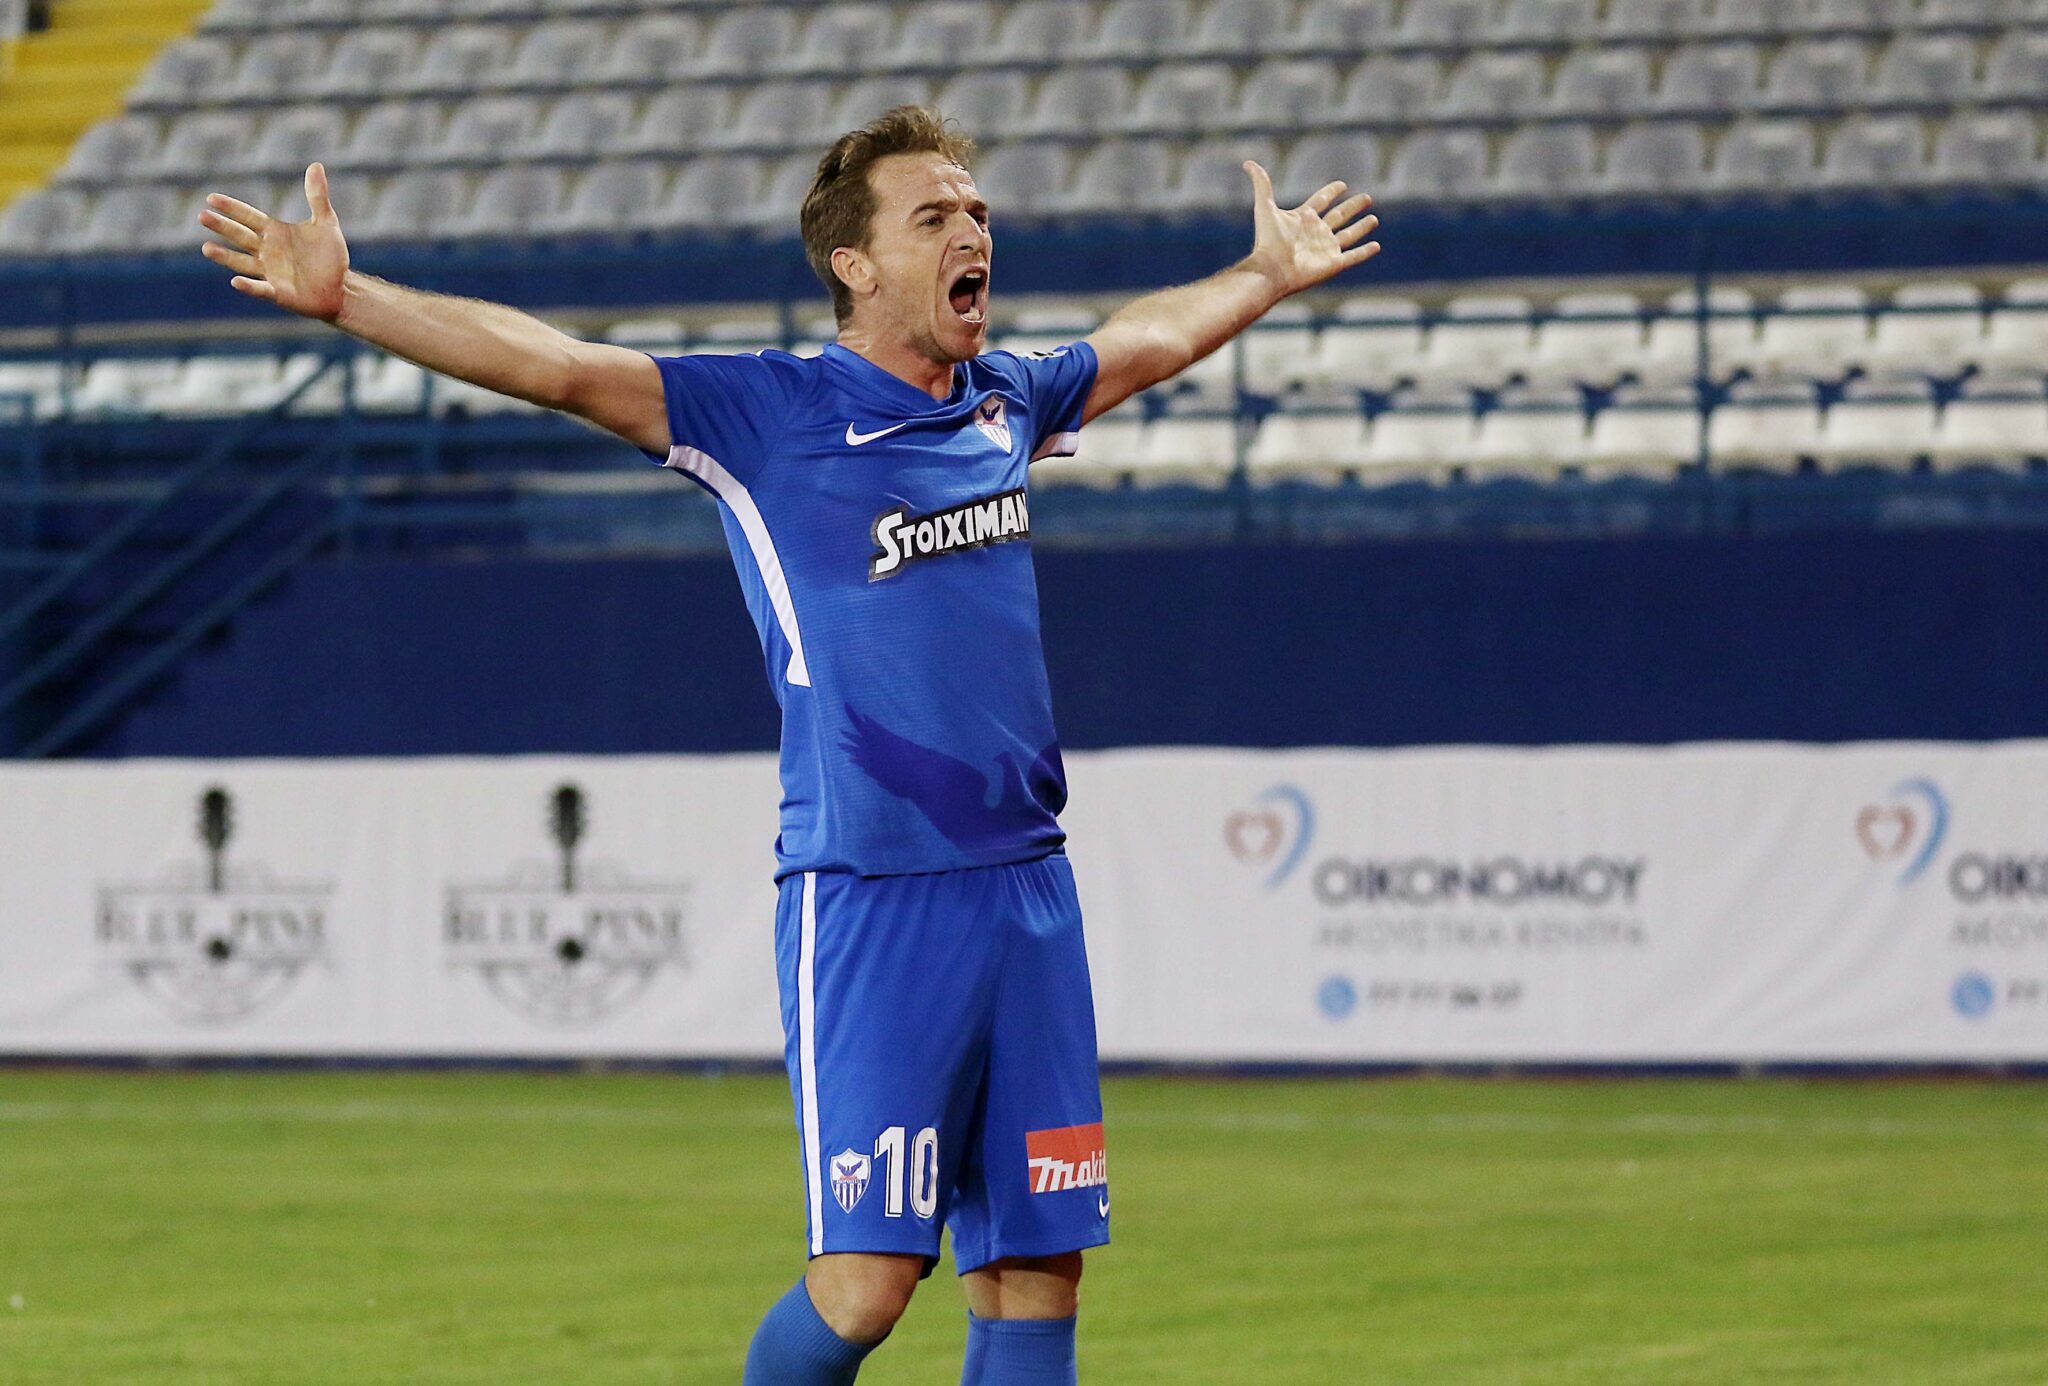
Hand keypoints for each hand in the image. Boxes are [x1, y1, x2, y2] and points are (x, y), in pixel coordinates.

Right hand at [198, 163, 349, 321]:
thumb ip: (317, 197)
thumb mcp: (326, 223)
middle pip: (240, 236)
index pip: (248, 217)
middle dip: (222, 226)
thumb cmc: (330, 256)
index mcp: (274, 232)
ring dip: (225, 256)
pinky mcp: (278, 292)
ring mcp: (269, 272)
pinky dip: (248, 286)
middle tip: (202, 216)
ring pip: (242, 262)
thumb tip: (316, 165)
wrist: (340, 287)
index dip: (232, 208)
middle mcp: (266, 251)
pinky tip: (235, 281)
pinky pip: (260, 289)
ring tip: (206, 248)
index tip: (211, 198)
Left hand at [1241, 161, 1380, 299]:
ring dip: (1362, 227)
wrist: (1272, 269)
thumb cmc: (1268, 240)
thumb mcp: (1265, 207)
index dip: (1331, 192)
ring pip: (1349, 235)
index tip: (1342, 184)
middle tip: (1367, 197)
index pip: (1321, 201)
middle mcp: (1316, 233)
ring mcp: (1326, 249)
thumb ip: (1261, 184)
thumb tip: (1248, 163)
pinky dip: (1365, 251)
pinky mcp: (1334, 264)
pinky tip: (1376, 245)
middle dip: (1353, 207)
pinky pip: (1353, 256)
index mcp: (1304, 218)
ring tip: (1374, 219)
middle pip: (1339, 216)